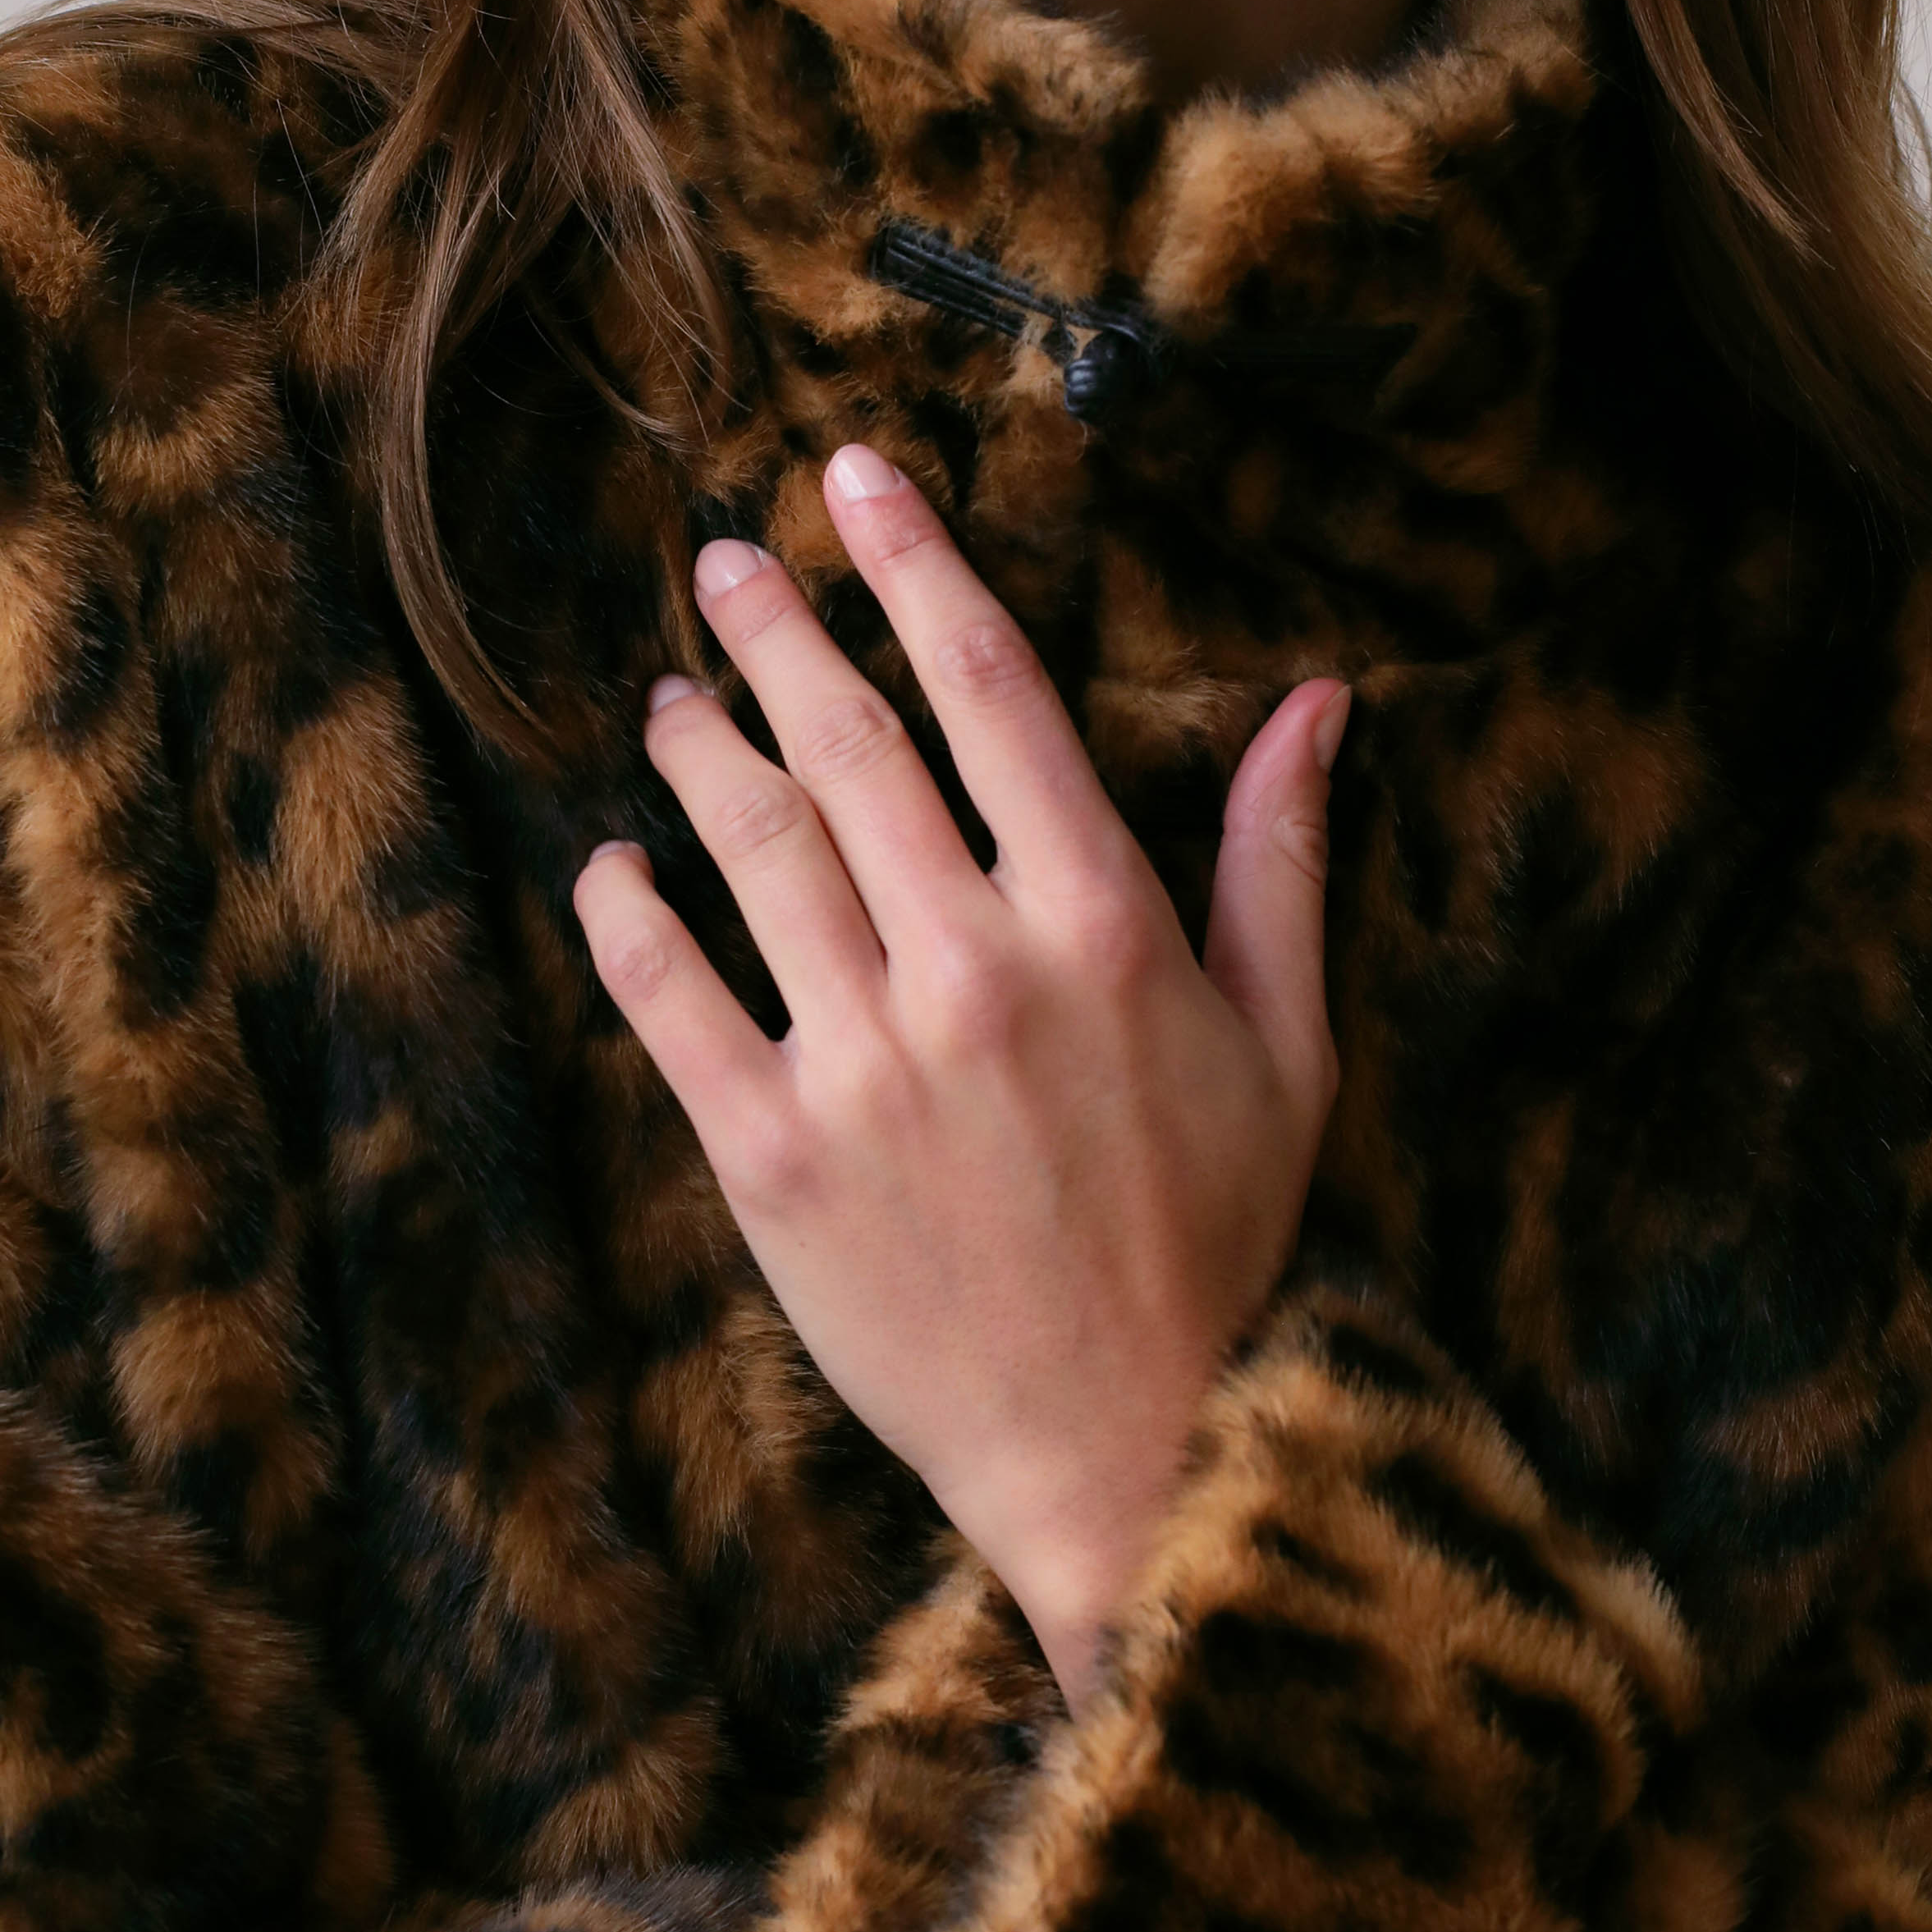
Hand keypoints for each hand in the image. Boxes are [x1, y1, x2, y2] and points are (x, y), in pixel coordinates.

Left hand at [573, 446, 1346, 1705]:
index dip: (914, 565)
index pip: (989, 687)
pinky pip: (670, 1000)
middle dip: (774, 633)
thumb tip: (1318, 698)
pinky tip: (613, 867)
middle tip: (720, 567)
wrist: (1127, 1448)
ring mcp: (864, 1063)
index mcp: (1102, 920)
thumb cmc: (1219, 1241)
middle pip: (848, 745)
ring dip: (696, 751)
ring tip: (670, 701)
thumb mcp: (1289, 1043)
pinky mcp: (774, 1159)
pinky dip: (627, 917)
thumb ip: (1278, 858)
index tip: (853, 482)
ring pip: (750, 849)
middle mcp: (975, 968)